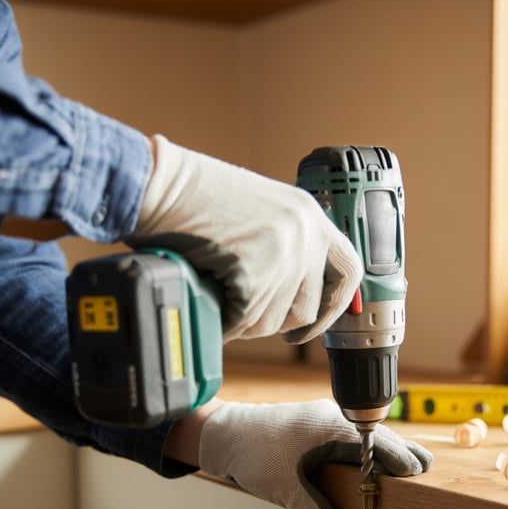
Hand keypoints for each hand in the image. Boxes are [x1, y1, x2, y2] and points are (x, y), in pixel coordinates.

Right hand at [133, 136, 362, 342]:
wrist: (160, 185)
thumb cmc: (195, 199)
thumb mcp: (260, 212)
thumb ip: (285, 243)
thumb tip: (294, 294)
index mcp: (309, 215)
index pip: (347, 270)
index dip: (336, 304)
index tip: (318, 322)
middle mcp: (304, 234)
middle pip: (306, 308)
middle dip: (275, 319)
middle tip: (249, 313)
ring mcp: (282, 255)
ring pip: (273, 321)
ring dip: (246, 321)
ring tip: (221, 296)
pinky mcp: (255, 274)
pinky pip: (247, 321)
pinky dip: (227, 323)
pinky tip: (211, 304)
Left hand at [197, 399, 433, 508]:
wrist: (224, 433)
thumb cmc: (251, 451)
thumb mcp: (281, 485)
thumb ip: (309, 507)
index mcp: (328, 427)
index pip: (374, 441)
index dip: (397, 457)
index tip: (416, 470)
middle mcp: (330, 419)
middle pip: (375, 435)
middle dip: (400, 450)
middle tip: (425, 466)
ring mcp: (323, 421)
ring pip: (363, 435)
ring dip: (385, 448)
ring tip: (410, 463)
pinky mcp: (314, 428)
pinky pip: (350, 437)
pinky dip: (367, 447)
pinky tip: (373, 460)